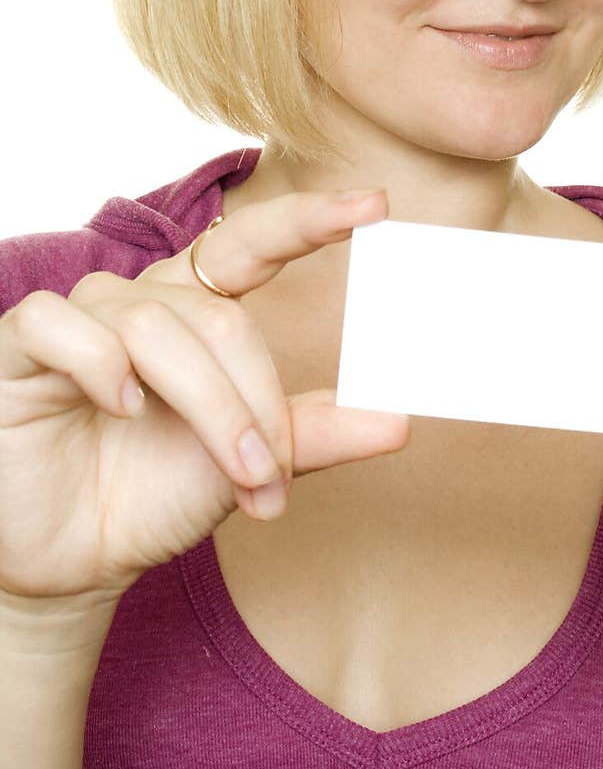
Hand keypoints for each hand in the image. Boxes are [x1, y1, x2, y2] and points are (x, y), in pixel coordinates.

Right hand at [0, 188, 408, 605]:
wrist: (70, 563)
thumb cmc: (151, 497)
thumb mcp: (243, 467)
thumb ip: (308, 436)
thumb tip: (398, 422)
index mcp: (195, 313)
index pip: (250, 244)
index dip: (306, 220)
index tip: (374, 205)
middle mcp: (140, 303)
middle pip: (218, 318)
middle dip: (255, 402)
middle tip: (269, 476)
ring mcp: (79, 320)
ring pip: (154, 325)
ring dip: (206, 406)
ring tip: (230, 473)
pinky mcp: (19, 346)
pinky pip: (61, 323)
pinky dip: (100, 363)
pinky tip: (122, 406)